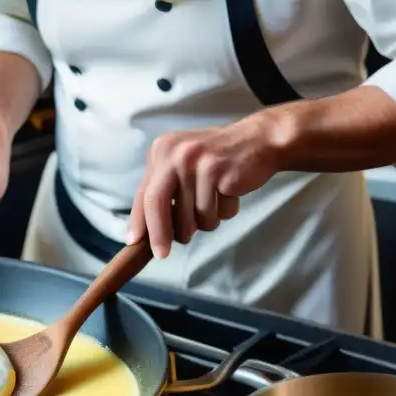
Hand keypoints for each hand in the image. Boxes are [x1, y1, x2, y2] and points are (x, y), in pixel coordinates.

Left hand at [126, 111, 284, 257]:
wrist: (261, 140)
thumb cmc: (219, 161)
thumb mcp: (184, 167)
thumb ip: (165, 192)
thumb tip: (146, 232)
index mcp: (161, 151)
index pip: (144, 194)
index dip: (138, 222)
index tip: (134, 243)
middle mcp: (174, 153)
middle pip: (157, 204)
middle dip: (160, 234)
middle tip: (163, 254)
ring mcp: (195, 160)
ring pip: (191, 215)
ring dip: (205, 221)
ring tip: (216, 202)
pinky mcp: (217, 170)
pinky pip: (215, 212)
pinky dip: (224, 212)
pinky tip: (231, 193)